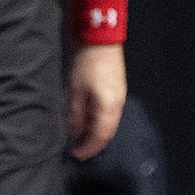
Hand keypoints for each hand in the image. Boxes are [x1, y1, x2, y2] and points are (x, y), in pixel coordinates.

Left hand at [67, 43, 125, 159]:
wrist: (100, 40)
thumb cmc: (85, 65)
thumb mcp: (74, 91)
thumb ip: (75, 115)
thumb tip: (75, 133)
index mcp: (108, 107)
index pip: (100, 136)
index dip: (88, 148)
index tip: (75, 154)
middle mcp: (118, 105)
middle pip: (108, 132)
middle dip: (94, 143)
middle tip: (79, 149)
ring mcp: (120, 97)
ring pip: (110, 123)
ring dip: (97, 133)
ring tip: (82, 137)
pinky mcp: (118, 90)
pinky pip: (111, 114)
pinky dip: (100, 122)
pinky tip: (89, 121)